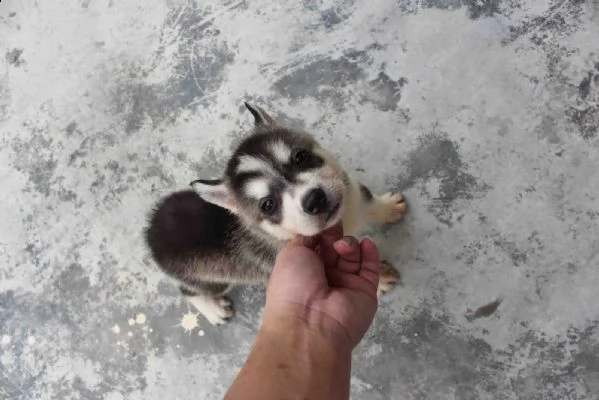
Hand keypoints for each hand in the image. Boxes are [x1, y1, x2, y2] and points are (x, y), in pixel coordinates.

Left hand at [263, 223, 379, 348]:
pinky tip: (366, 244)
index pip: (317, 245)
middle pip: (336, 248)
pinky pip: (371, 268)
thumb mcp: (291, 253)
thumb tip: (318, 227)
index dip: (322, 231)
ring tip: (342, 247)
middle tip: (334, 230)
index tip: (325, 217)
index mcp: (303, 270)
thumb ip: (306, 238)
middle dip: (335, 235)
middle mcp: (325, 277)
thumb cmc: (292, 286)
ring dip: (349, 244)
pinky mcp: (366, 291)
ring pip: (353, 255)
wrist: (310, 324)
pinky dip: (370, 253)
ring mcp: (346, 285)